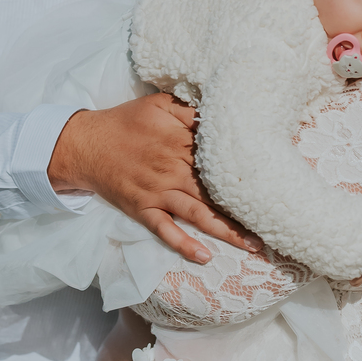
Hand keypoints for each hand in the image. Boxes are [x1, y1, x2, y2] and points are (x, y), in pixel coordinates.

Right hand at [48, 95, 259, 264]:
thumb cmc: (124, 122)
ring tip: (253, 245)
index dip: (248, 166)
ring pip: (198, 213)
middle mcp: (173, 168)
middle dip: (246, 207)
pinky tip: (204, 257)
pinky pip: (165, 230)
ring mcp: (158, 191)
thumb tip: (220, 111)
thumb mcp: (158, 104)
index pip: (221, 156)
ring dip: (226, 231)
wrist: (84, 144)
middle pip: (216, 189)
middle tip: (276, 221)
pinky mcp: (143, 209)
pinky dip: (183, 244)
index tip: (274, 180)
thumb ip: (189, 109)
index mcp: (180, 140)